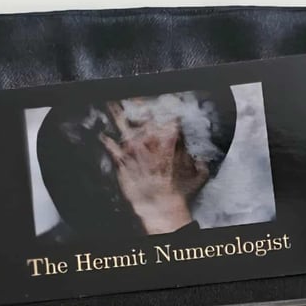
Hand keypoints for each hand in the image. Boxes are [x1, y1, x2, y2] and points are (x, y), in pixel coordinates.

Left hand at [99, 101, 192, 233]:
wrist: (163, 207)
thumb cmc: (179, 192)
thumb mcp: (197, 175)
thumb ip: (200, 164)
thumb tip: (202, 160)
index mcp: (170, 142)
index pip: (167, 119)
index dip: (163, 109)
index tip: (160, 103)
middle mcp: (151, 143)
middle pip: (143, 120)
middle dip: (138, 107)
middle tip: (132, 97)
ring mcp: (136, 152)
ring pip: (126, 130)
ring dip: (119, 117)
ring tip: (112, 104)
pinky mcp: (125, 163)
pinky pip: (114, 149)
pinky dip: (108, 143)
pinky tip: (103, 136)